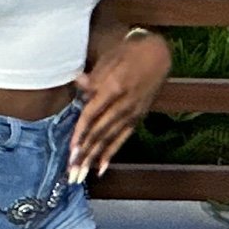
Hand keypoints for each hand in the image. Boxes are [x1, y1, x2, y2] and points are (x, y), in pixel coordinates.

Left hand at [70, 31, 171, 181]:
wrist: (157, 55)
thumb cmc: (126, 54)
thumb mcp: (107, 60)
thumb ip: (92, 78)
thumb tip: (77, 86)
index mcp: (114, 89)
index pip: (92, 115)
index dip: (80, 134)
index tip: (71, 150)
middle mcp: (124, 105)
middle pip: (100, 133)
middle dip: (85, 154)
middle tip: (72, 172)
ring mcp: (132, 113)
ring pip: (109, 139)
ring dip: (94, 158)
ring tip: (81, 175)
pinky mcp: (137, 118)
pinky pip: (122, 138)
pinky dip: (111, 153)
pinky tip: (101, 168)